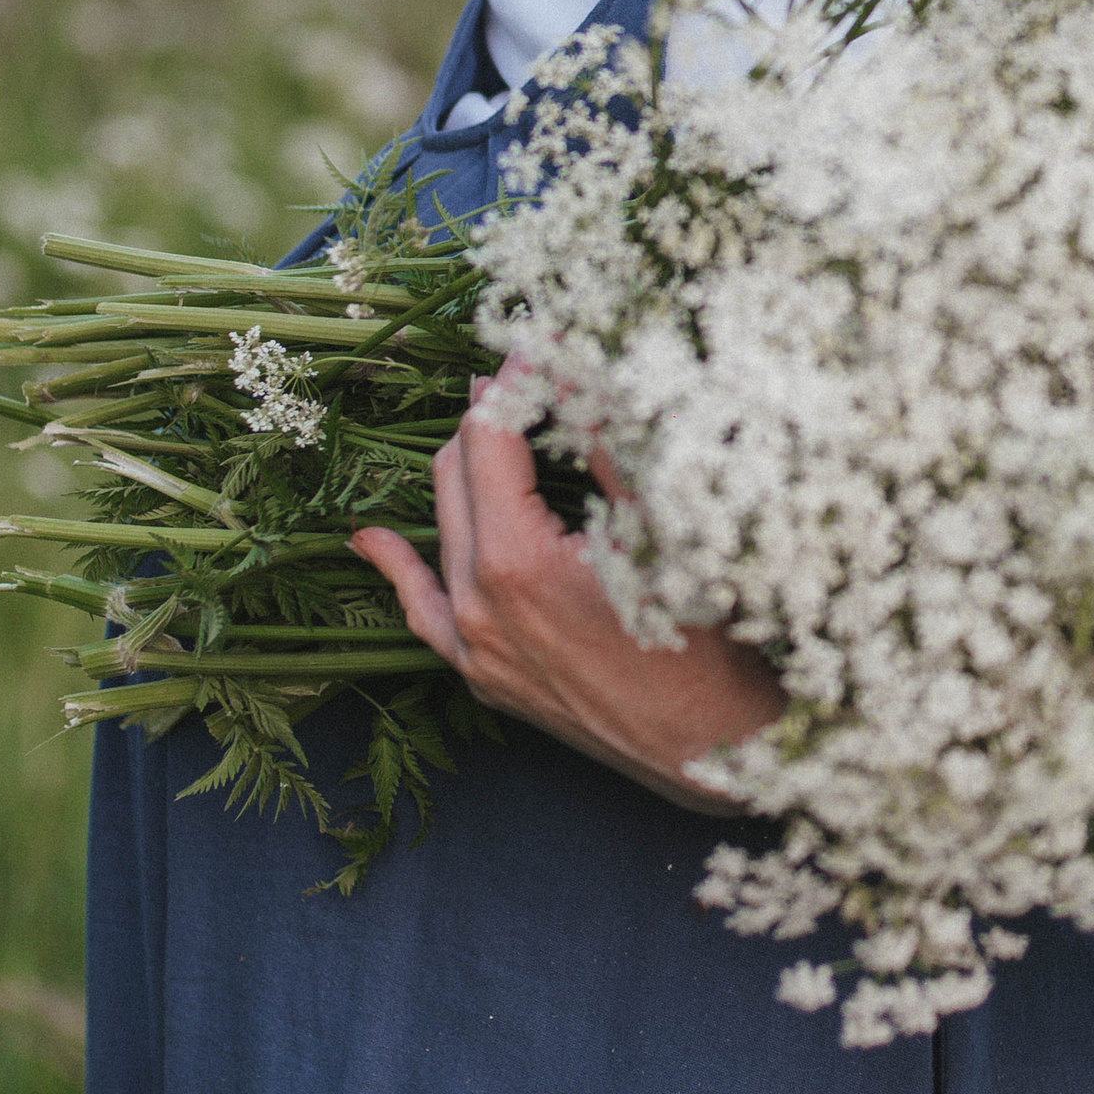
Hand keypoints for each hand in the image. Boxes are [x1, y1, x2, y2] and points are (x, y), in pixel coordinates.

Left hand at [351, 392, 784, 812]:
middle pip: (458, 473)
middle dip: (489, 415)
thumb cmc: (714, 644)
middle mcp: (478, 605)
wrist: (723, 754)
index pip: (493, 435)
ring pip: (442, 532)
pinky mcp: (488, 677)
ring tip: (488, 422)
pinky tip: (370, 540)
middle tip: (532, 374)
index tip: (542, 339)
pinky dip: (401, 568)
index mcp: (517, 560)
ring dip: (464, 471)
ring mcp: (477, 648)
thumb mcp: (670, 527)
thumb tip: (577, 368)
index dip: (518, 378)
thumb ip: (612, 442)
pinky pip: (425, 612)